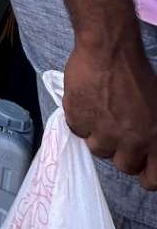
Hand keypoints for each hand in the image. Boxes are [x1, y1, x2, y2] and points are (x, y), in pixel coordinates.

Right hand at [63, 37, 156, 188]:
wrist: (109, 49)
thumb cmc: (137, 72)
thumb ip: (154, 132)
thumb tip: (149, 145)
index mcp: (154, 139)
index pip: (152, 179)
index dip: (146, 175)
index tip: (141, 166)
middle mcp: (130, 141)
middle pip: (124, 166)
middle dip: (122, 151)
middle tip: (119, 133)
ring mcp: (102, 132)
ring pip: (98, 149)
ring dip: (99, 135)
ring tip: (102, 112)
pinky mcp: (78, 120)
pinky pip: (78, 130)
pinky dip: (81, 119)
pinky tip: (88, 102)